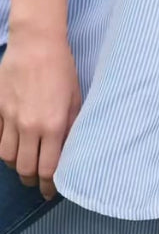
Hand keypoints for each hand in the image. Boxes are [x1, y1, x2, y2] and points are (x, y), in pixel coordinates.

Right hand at [0, 31, 81, 199]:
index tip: (50, 190)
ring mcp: (10, 118)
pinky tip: (12, 145)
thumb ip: (71, 126)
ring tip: (24, 164)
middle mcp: (29, 126)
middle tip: (36, 182)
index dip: (48, 185)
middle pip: (24, 168)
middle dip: (31, 180)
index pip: (47, 169)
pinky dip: (4, 147)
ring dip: (16, 165)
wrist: (36, 43)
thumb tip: (68, 149)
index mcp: (53, 125)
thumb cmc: (61, 67)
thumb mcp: (75, 97)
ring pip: (7, 157)